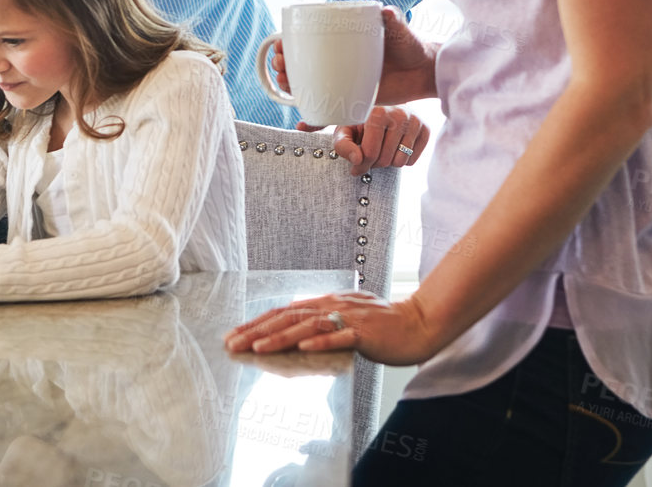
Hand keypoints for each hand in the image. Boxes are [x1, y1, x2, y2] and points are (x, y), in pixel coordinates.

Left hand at [223, 290, 439, 367]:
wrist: (419, 323)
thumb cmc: (385, 324)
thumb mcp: (349, 316)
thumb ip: (325, 319)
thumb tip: (298, 328)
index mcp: (328, 302)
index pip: (285, 312)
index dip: (258, 323)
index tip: (235, 335)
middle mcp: (334, 305)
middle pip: (289, 317)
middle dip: (258, 330)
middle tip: (232, 343)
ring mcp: (349, 318)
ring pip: (309, 326)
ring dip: (281, 337)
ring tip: (257, 347)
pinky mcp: (366, 333)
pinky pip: (341, 336)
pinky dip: (321, 342)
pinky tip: (304, 348)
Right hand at [273, 6, 437, 106]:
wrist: (424, 71)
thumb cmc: (410, 45)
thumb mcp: (399, 30)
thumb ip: (393, 20)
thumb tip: (385, 11)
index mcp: (342, 39)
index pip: (308, 39)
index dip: (289, 42)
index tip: (280, 44)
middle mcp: (337, 60)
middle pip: (301, 63)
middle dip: (283, 64)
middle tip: (281, 64)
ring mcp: (341, 79)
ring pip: (307, 85)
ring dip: (290, 86)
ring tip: (285, 84)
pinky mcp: (350, 98)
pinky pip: (327, 108)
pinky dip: (315, 118)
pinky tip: (303, 123)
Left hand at [298, 105, 429, 170]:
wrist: (384, 107)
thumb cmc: (360, 122)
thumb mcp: (345, 131)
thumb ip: (343, 146)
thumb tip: (357, 160)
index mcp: (377, 112)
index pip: (370, 153)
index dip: (361, 165)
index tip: (355, 166)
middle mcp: (399, 114)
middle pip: (385, 160)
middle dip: (374, 163)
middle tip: (370, 152)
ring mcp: (415, 121)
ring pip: (400, 162)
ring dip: (388, 161)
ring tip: (382, 147)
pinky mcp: (425, 129)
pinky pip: (412, 161)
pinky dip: (401, 159)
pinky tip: (395, 146)